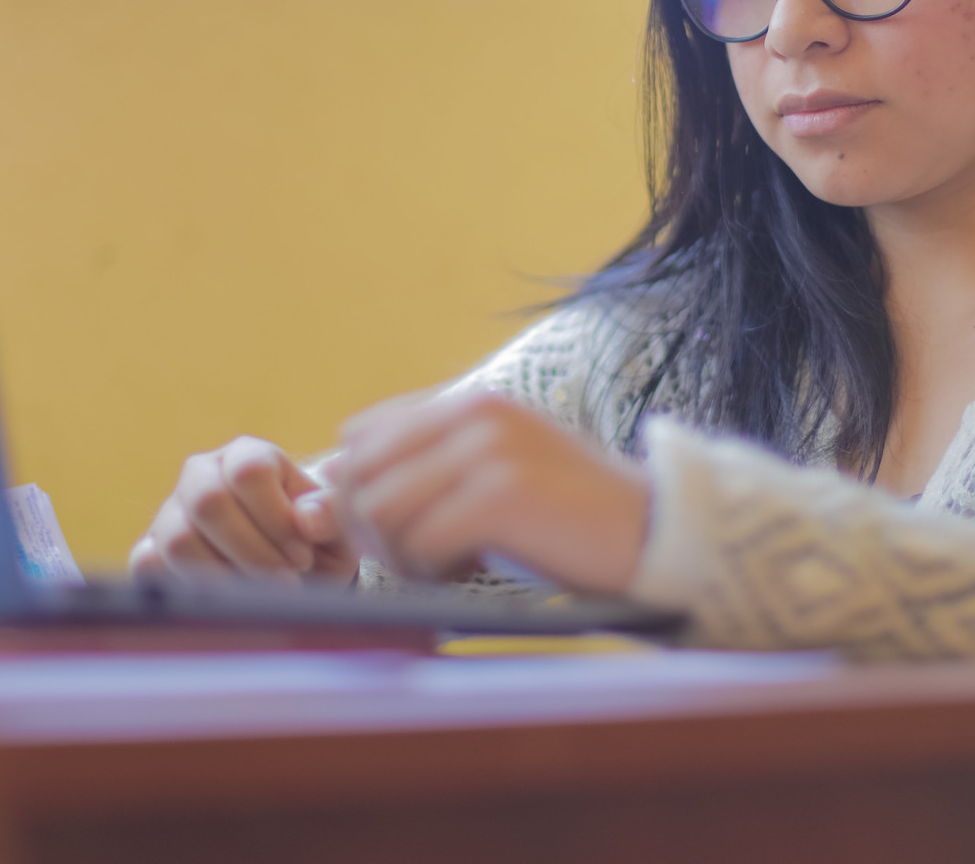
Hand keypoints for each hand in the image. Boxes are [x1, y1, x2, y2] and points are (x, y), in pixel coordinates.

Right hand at [129, 436, 358, 582]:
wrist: (291, 574)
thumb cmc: (314, 542)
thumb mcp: (336, 528)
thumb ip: (330, 514)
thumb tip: (306, 519)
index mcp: (247, 456)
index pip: (248, 471)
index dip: (277, 519)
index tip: (303, 556)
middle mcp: (201, 475)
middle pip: (208, 501)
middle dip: (253, 552)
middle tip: (286, 580)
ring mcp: (170, 512)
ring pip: (179, 540)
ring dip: (226, 576)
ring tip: (261, 594)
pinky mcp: (151, 550)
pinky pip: (151, 566)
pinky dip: (191, 590)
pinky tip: (227, 600)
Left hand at [326, 386, 650, 593]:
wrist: (652, 532)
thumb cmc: (565, 518)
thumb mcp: (490, 477)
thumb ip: (420, 475)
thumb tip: (322, 498)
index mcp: (469, 402)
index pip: (361, 436)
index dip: (360, 491)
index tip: (395, 532)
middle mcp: (474, 414)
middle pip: (359, 472)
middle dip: (369, 529)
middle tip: (414, 560)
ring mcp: (489, 450)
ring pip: (380, 508)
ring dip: (398, 554)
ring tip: (443, 566)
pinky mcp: (502, 495)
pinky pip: (419, 540)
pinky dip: (430, 570)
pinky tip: (467, 572)